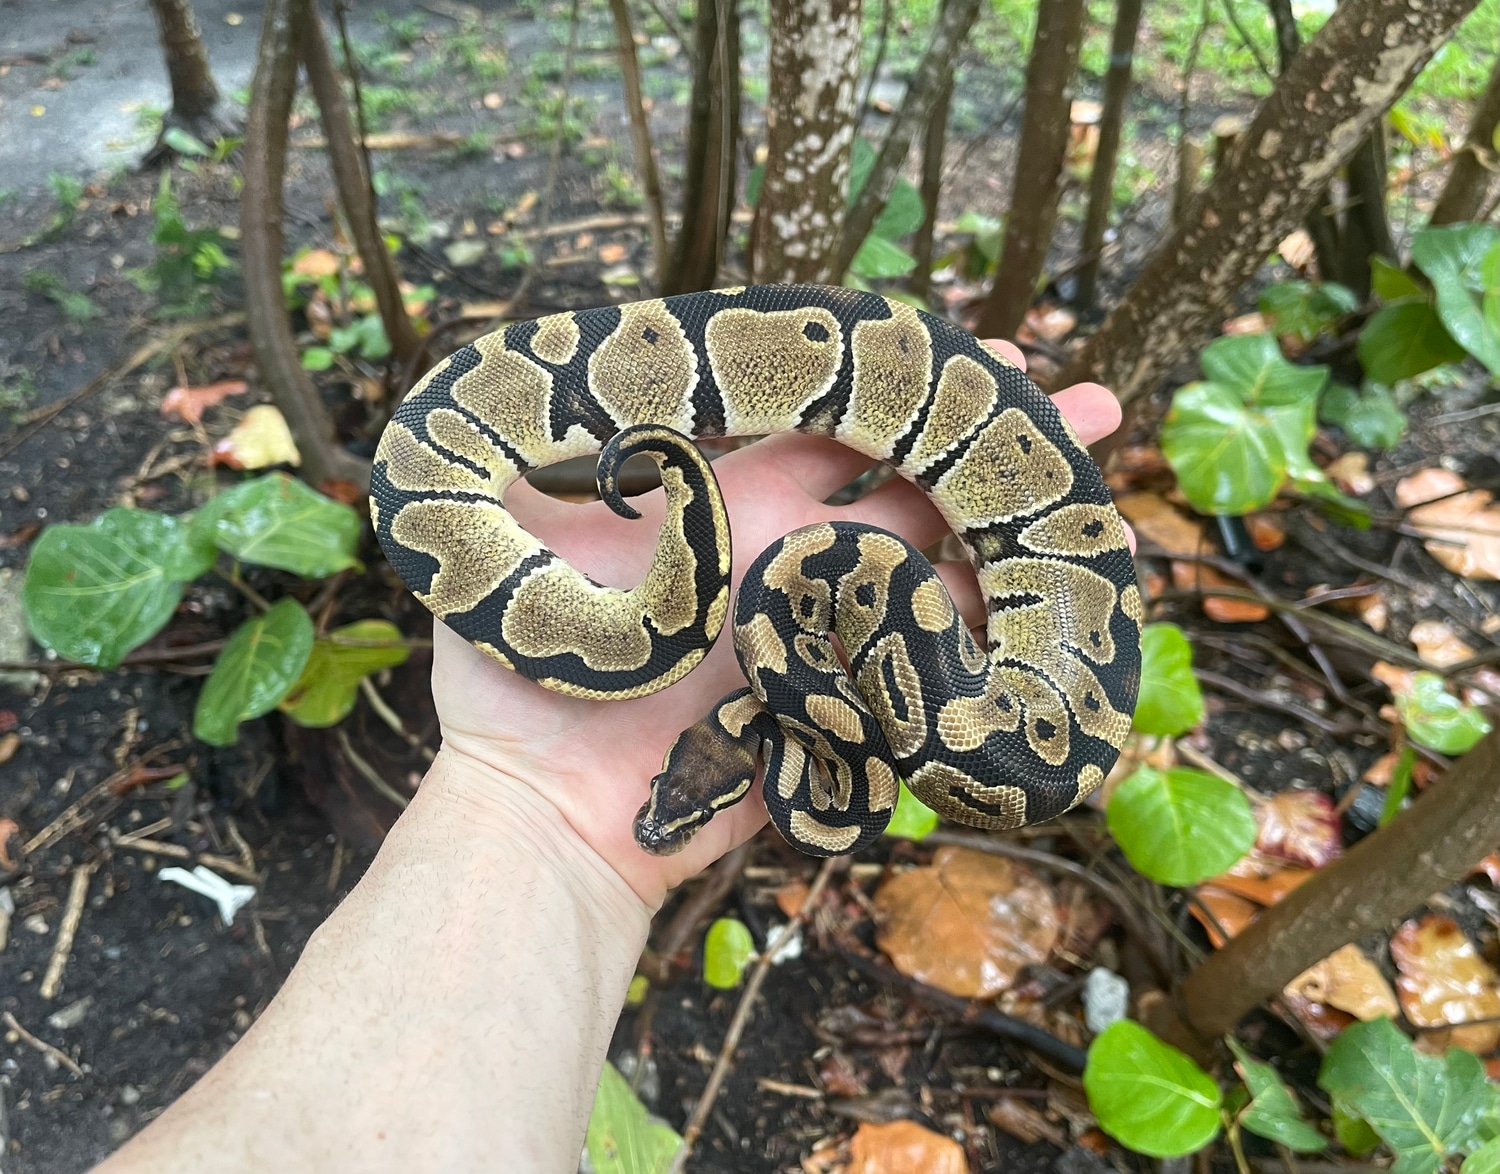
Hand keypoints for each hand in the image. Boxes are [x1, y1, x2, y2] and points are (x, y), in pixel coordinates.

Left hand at [429, 341, 1132, 907]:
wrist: (547, 813)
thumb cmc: (519, 680)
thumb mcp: (504, 544)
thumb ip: (533, 455)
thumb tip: (537, 359)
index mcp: (731, 504)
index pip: (834, 421)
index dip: (900, 382)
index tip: (972, 348)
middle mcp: (792, 556)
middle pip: (914, 483)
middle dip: (994, 442)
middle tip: (1087, 401)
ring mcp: (825, 630)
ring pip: (941, 569)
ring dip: (1017, 534)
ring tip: (1099, 494)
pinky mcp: (844, 707)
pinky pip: (930, 668)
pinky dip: (992, 639)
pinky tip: (1058, 608)